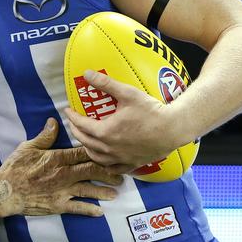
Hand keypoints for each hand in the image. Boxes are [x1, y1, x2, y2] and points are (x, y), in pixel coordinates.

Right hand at [0, 118, 121, 218]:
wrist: (6, 191)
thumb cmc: (16, 167)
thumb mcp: (28, 147)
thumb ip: (44, 136)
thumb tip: (55, 121)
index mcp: (58, 158)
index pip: (83, 153)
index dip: (98, 152)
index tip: (110, 151)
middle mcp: (65, 174)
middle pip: (92, 171)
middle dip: (108, 172)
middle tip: (121, 174)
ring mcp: (63, 190)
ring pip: (89, 190)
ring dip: (104, 191)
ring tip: (116, 192)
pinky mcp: (59, 205)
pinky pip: (78, 208)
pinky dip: (89, 210)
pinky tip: (100, 212)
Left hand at [63, 70, 181, 169]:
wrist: (174, 128)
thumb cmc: (151, 110)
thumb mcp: (127, 93)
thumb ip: (105, 83)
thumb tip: (86, 73)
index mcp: (105, 132)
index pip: (81, 125)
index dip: (72, 117)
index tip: (68, 110)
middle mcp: (110, 149)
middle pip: (85, 142)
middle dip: (76, 131)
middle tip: (74, 123)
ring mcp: (121, 158)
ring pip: (96, 157)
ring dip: (87, 148)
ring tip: (86, 140)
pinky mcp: (132, 164)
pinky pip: (113, 168)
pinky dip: (105, 164)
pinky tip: (104, 158)